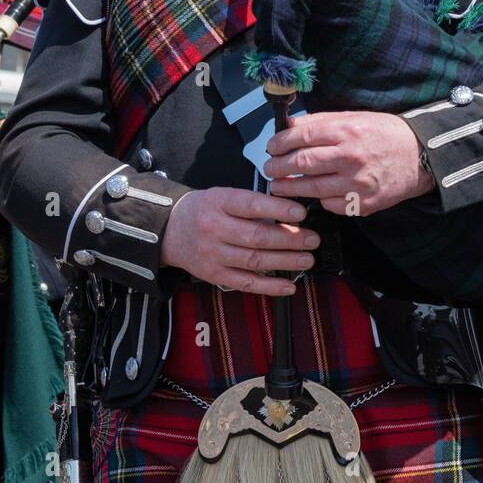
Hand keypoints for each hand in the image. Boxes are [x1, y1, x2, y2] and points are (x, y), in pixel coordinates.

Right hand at [160, 187, 318, 296]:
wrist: (170, 230)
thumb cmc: (204, 210)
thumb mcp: (223, 195)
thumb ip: (252, 203)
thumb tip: (290, 213)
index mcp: (218, 203)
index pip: (251, 205)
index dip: (278, 209)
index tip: (301, 212)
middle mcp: (214, 229)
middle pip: (256, 236)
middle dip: (289, 239)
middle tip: (312, 239)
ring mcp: (213, 255)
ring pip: (254, 261)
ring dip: (285, 261)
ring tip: (307, 259)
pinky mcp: (215, 275)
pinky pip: (246, 283)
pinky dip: (270, 286)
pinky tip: (289, 284)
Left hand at [263, 111, 432, 217]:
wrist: (420, 157)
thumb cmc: (386, 135)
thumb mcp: (354, 118)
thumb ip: (320, 122)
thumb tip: (290, 127)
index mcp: (347, 131)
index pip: (302, 137)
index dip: (280, 143)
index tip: (271, 147)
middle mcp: (351, 157)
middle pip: (302, 163)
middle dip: (278, 167)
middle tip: (269, 169)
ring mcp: (357, 183)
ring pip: (312, 188)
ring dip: (290, 188)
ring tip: (279, 186)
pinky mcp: (363, 204)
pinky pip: (331, 205)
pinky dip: (319, 200)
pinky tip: (314, 194)